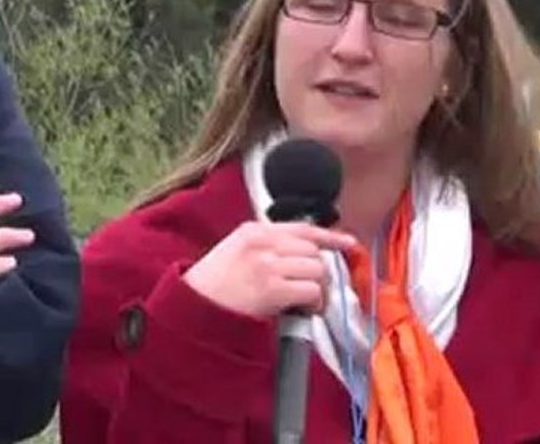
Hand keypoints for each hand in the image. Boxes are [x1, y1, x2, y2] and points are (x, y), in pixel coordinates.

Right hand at [182, 221, 355, 318]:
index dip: (329, 236)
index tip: (348, 243)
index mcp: (253, 231)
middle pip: (313, 251)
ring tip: (306, 304)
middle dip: (319, 272)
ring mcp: (267, 265)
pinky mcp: (272, 289)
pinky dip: (314, 304)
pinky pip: (311, 291)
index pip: (302, 228)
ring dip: (318, 290)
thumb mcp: (234, 251)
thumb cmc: (211, 287)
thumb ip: (264, 246)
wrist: (191, 308)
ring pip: (317, 270)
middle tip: (313, 292)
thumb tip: (302, 254)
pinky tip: (303, 310)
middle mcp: (262, 243)